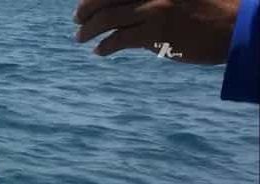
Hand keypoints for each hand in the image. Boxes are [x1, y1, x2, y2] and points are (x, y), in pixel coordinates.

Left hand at [74, 0, 240, 63]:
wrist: (236, 27)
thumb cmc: (209, 9)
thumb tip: (122, 9)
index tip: (85, 2)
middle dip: (85, 8)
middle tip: (77, 19)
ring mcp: (154, 9)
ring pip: (107, 18)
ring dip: (88, 29)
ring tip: (80, 37)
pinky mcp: (156, 33)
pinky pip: (119, 39)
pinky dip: (104, 46)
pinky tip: (99, 51)